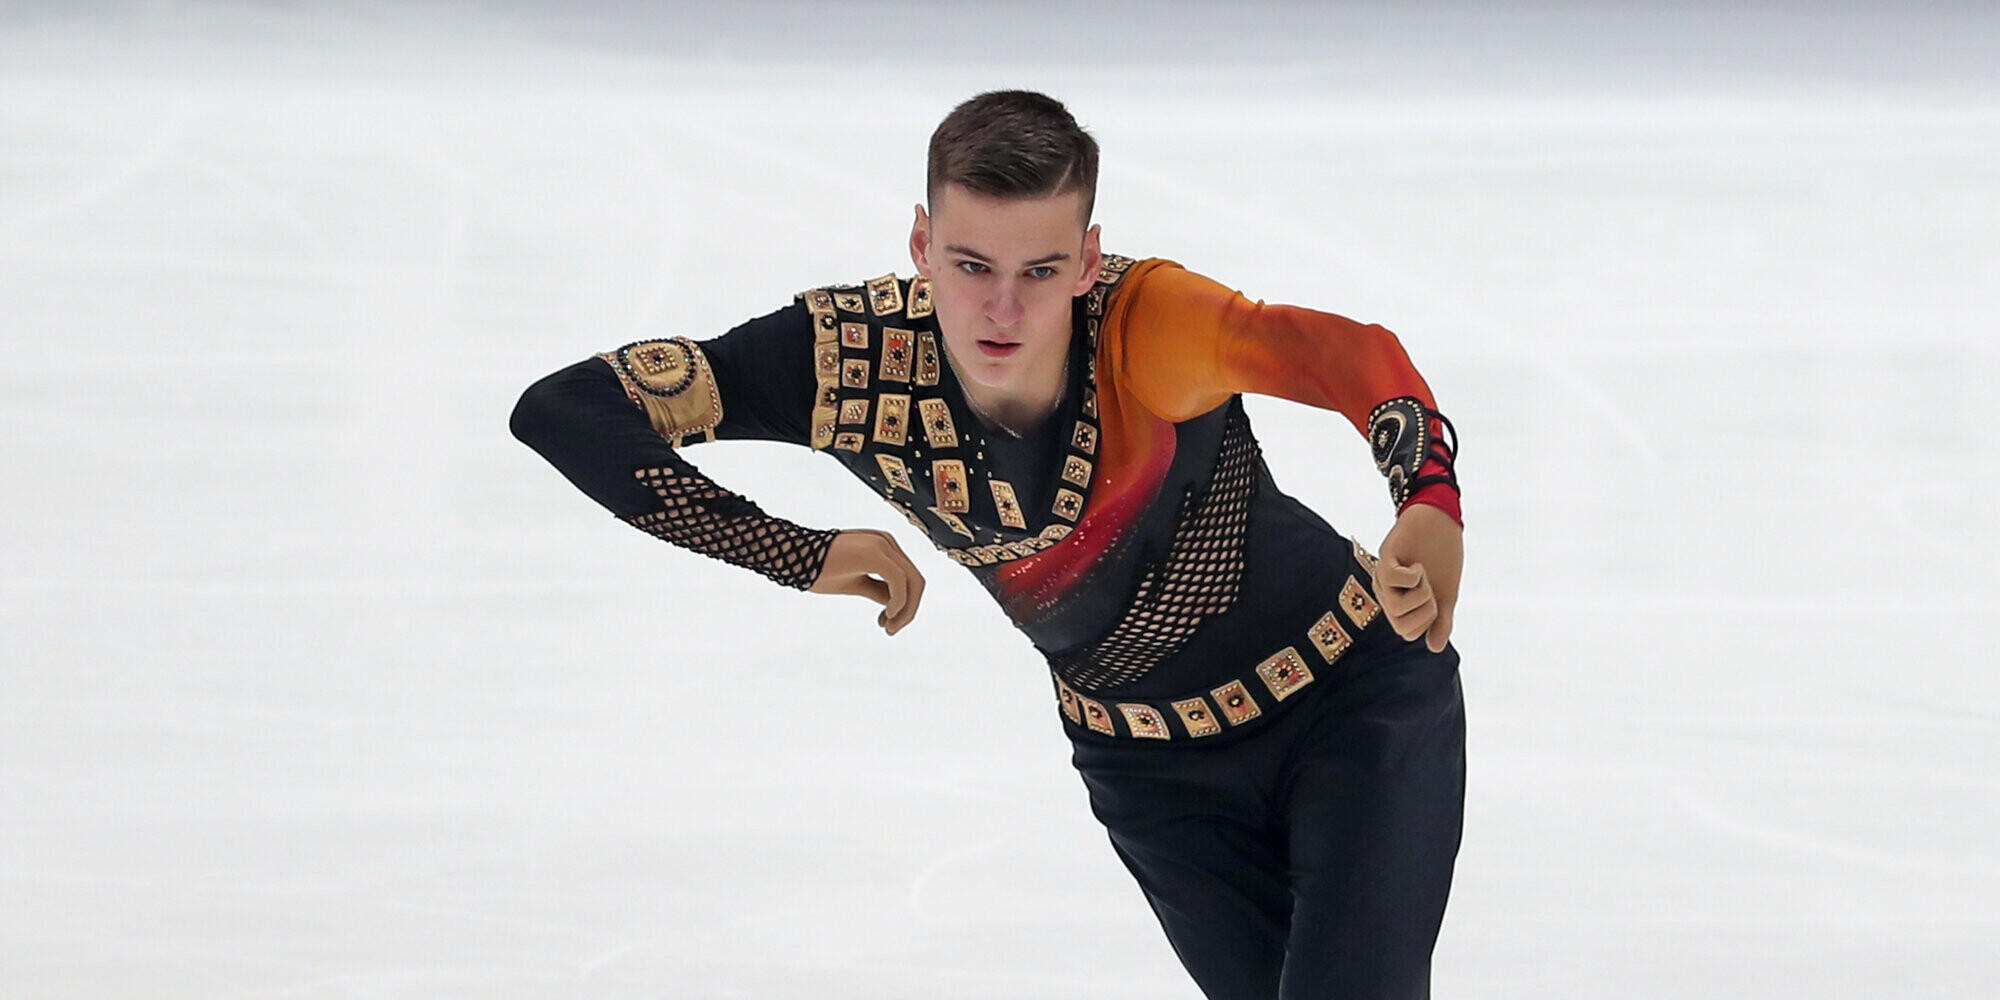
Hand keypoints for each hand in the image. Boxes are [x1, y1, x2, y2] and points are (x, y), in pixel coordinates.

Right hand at [808, 529, 926, 634]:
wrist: (792, 557)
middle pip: (915, 581)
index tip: (885, 623)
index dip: (905, 605)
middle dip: (909, 610)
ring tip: (889, 628)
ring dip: (906, 610)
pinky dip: (899, 601)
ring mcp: (882, 545)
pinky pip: (899, 581)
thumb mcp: (856, 583)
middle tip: (891, 630)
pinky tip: (887, 615)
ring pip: (912, 582)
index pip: (908, 578)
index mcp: (884, 547)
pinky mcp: (875, 553)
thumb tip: (895, 605)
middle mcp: (887, 543)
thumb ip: (878, 590)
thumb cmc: (818, 569)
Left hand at [1374, 503, 1462, 652]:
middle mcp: (1386, 591)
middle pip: (1400, 627)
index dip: (1428, 622)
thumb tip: (1434, 648)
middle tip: (1430, 588)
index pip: (1408, 633)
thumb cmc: (1441, 557)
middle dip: (1425, 612)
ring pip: (1395, 608)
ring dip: (1420, 594)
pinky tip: (1418, 565)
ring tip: (1423, 575)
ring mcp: (1382, 574)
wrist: (1440, 520)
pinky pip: (1392, 580)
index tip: (1435, 600)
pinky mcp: (1384, 556)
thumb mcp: (1445, 594)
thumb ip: (1440, 621)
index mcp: (1398, 602)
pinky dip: (1412, 576)